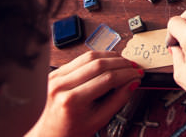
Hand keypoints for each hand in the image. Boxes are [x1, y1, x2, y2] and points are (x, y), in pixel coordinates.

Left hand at [24, 50, 142, 136]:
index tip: (137, 74)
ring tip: (123, 63)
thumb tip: (133, 82)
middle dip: (121, 63)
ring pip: (90, 56)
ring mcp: (56, 76)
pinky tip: (108, 62)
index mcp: (71, 100)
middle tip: (133, 67)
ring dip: (111, 57)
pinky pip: (80, 58)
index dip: (127, 74)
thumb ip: (118, 100)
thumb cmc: (70, 131)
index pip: (107, 78)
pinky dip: (98, 57)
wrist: (48, 133)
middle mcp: (61, 85)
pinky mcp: (56, 72)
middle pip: (99, 64)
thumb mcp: (99, 120)